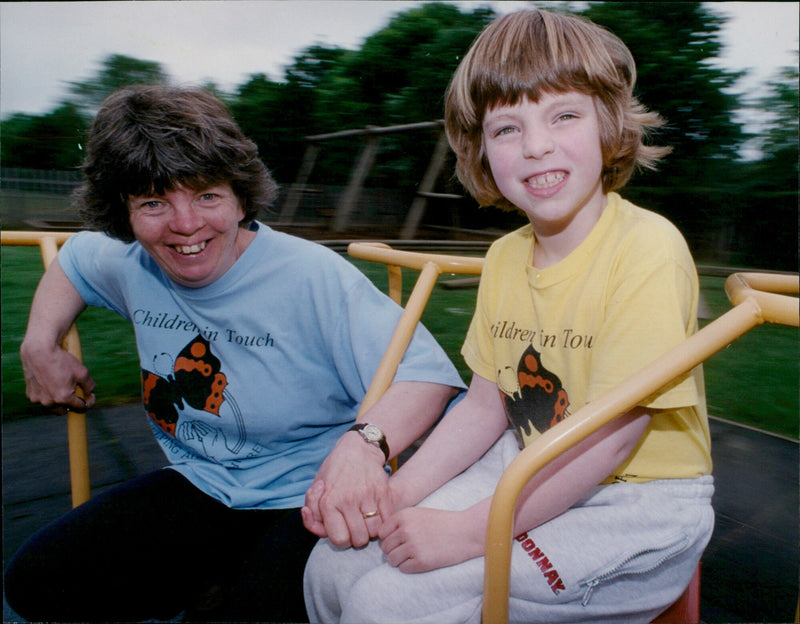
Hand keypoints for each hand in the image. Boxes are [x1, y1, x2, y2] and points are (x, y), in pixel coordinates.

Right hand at [20, 339, 95, 412]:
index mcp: (63, 398)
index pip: (80, 407)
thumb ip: (89, 386)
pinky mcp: (30, 394)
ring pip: (52, 405)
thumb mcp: (82, 372)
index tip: (90, 397)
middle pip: (65, 410)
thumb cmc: (61, 361)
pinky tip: (51, 383)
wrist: (39, 351)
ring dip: (59, 400)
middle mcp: (49, 402)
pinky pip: (42, 398)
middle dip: (72, 404)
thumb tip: (90, 393)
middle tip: (76, 394)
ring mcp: (38, 399)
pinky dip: (48, 394)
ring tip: (63, 387)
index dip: (88, 402)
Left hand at [302, 432, 391, 547]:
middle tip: (355, 525)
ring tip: (366, 520)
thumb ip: (313, 516)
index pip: (340, 540)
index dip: (342, 539)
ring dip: (371, 530)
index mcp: (328, 502)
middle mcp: (348, 500)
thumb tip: (322, 531)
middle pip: (359, 540)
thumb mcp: (316, 490)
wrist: (357, 449)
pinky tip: (377, 515)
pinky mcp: (383, 492)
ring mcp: (367, 496)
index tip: (343, 530)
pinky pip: (387, 519)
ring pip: (374, 532)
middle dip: (357, 537)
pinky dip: (383, 522)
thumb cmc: (334, 472)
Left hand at [379, 507, 482, 573]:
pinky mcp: (421, 562)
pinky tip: (420, 561)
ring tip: (412, 557)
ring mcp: (413, 546)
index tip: (399, 541)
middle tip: (407, 550)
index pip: (382, 533)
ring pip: (392, 559)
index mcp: (404, 516)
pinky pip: (403, 568)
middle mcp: (405, 530)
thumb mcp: (419, 514)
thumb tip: (383, 539)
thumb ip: (401, 522)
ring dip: (399, 560)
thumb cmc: (444, 522)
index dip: (389, 538)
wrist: (467, 531)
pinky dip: (409, 567)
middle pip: (385, 547)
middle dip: (394, 550)